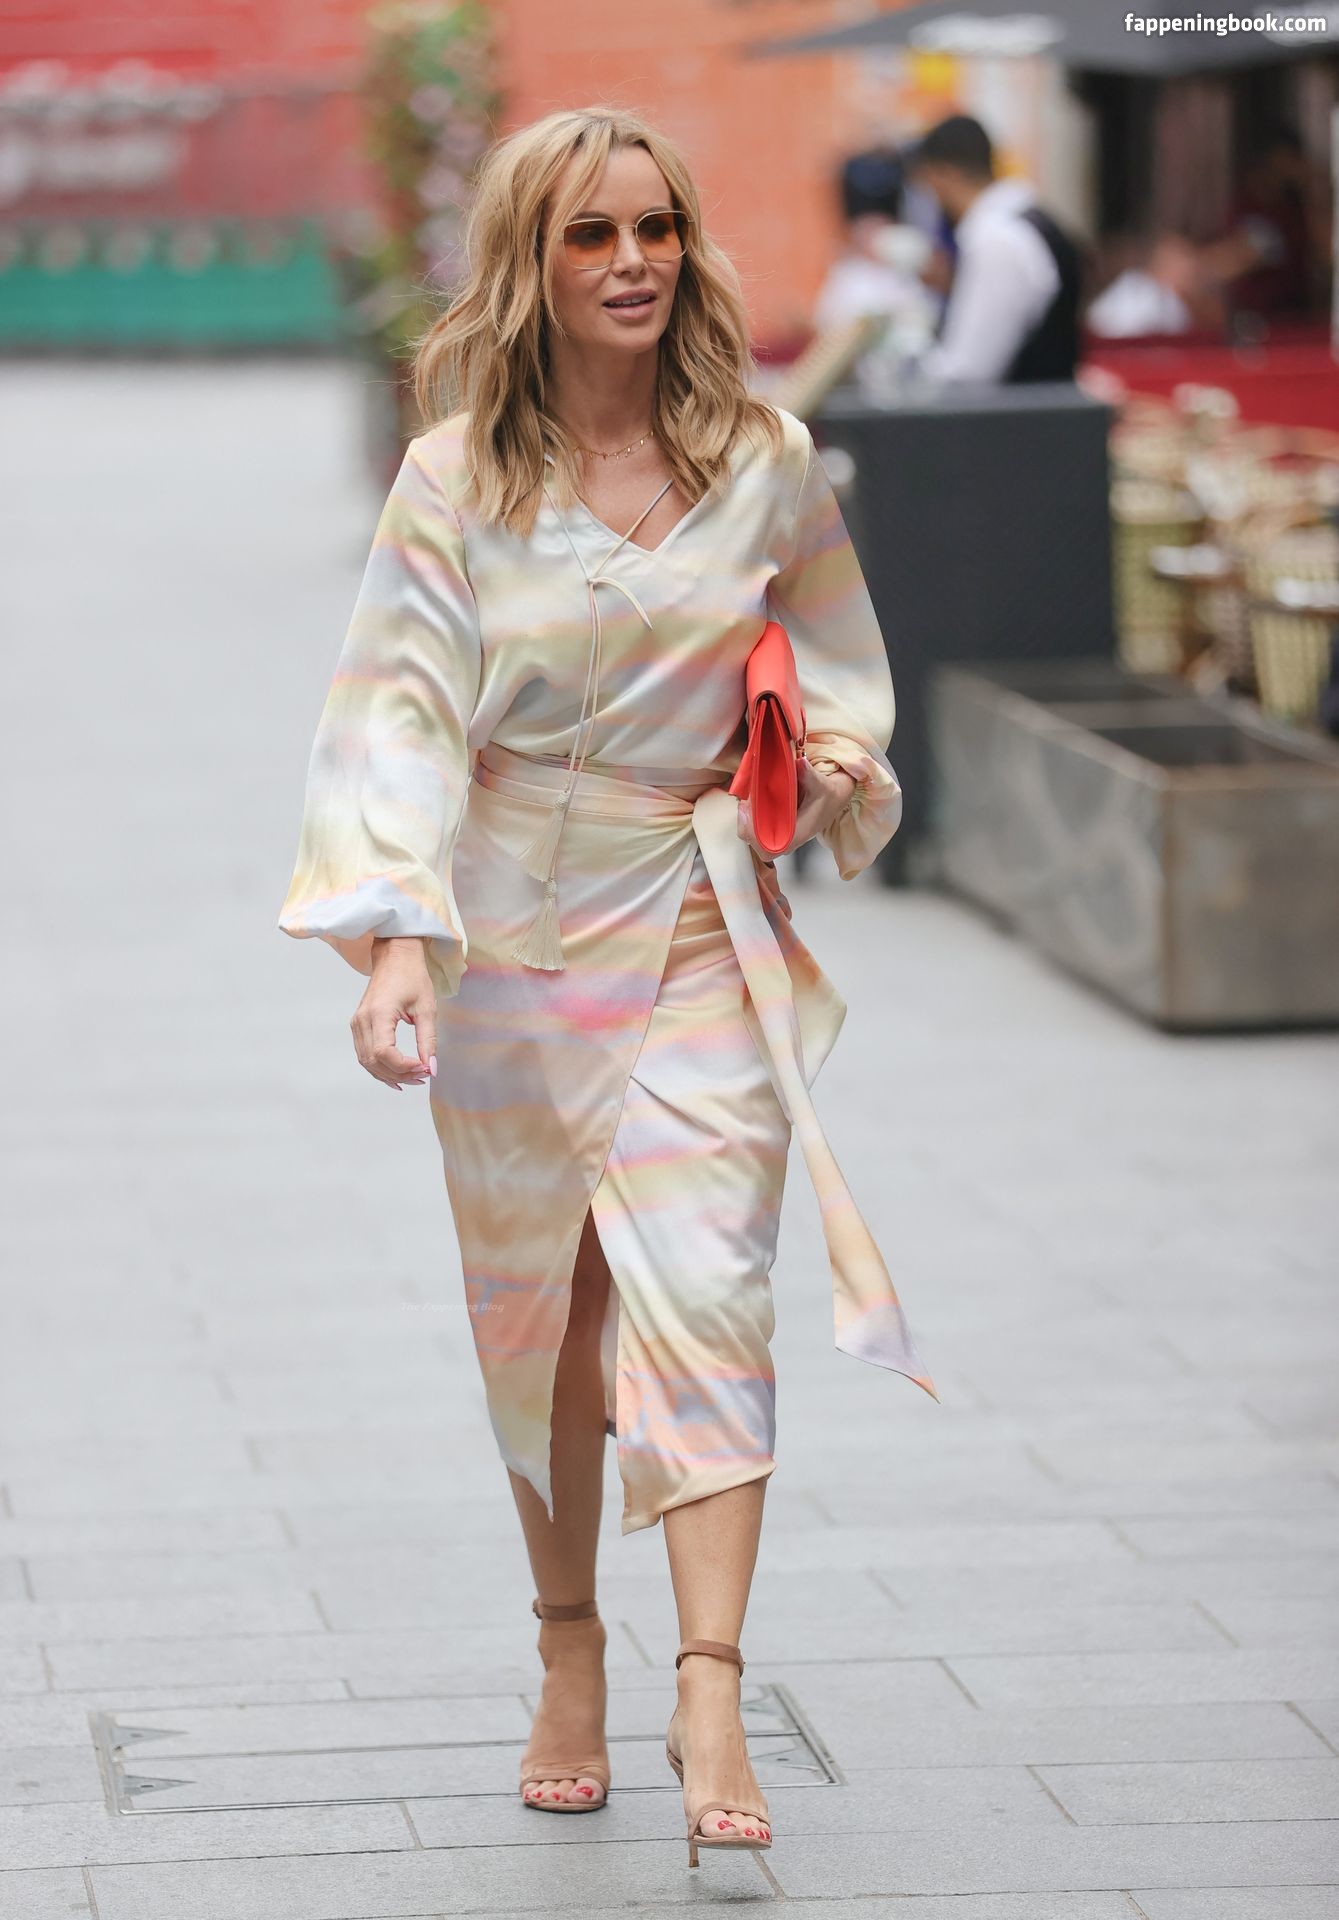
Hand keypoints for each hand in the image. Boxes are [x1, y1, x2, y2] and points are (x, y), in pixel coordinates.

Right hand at [350, 937, 436, 1092]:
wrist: (394, 957)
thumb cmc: (411, 976)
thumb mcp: (427, 1008)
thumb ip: (428, 1040)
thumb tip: (432, 1068)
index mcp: (379, 1013)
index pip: (384, 1053)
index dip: (404, 1067)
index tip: (424, 1068)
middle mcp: (362, 1020)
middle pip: (374, 1062)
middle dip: (400, 1074)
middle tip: (423, 1074)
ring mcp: (357, 1023)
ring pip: (367, 1062)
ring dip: (390, 1074)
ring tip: (414, 1076)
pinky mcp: (358, 1025)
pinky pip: (365, 1055)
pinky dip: (380, 1067)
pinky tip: (398, 1074)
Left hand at [736, 757, 856, 859]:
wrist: (832, 798)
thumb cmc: (826, 795)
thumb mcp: (820, 783)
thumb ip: (809, 775)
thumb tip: (801, 764)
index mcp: (797, 834)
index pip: (769, 848)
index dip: (754, 836)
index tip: (749, 814)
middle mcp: (788, 840)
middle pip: (757, 845)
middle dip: (746, 825)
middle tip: (745, 804)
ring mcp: (781, 837)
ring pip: (755, 838)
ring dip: (747, 821)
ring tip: (747, 802)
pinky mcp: (777, 830)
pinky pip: (757, 830)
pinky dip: (751, 817)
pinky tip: (751, 803)